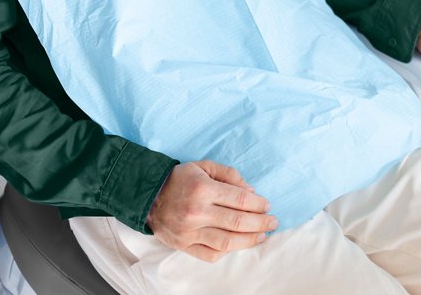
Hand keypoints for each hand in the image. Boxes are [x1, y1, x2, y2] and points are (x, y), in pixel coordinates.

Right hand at [146, 161, 277, 262]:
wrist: (147, 196)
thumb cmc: (179, 179)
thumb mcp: (203, 166)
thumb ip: (229, 175)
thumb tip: (251, 191)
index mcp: (203, 188)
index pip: (240, 199)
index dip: (258, 204)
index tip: (267, 205)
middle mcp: (197, 211)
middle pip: (239, 222)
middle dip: (261, 222)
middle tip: (273, 222)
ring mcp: (190, 231)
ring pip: (228, 241)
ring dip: (250, 240)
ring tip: (262, 235)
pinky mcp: (184, 245)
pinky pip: (211, 254)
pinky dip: (228, 251)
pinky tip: (238, 244)